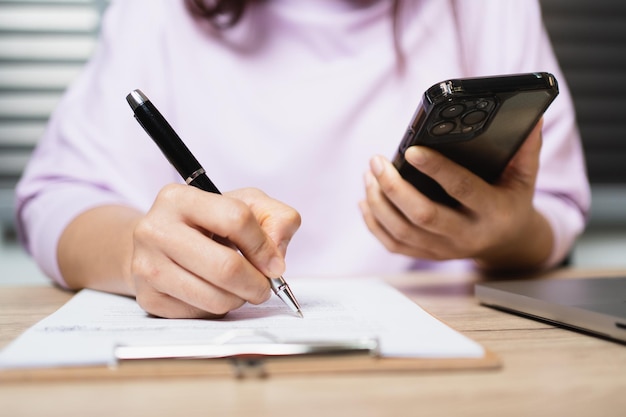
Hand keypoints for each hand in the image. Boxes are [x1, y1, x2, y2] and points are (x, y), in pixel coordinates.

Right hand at [131, 185, 300, 317]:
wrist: (158, 243)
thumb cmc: (207, 223)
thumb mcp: (245, 204)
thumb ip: (276, 218)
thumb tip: (276, 258)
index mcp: (179, 198)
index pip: (236, 219)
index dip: (263, 245)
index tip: (273, 262)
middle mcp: (155, 229)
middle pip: (226, 267)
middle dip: (256, 283)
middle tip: (264, 287)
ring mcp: (146, 265)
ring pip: (214, 297)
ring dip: (239, 299)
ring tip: (239, 288)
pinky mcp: (148, 297)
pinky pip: (199, 313)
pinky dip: (217, 308)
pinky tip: (214, 292)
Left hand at [360, 120, 552, 270]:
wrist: (507, 243)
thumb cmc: (511, 201)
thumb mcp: (525, 177)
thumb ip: (526, 149)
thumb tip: (531, 117)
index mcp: (493, 212)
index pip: (461, 189)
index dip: (436, 169)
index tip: (412, 149)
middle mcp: (467, 235)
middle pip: (423, 216)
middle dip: (394, 187)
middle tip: (376, 161)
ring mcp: (445, 249)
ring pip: (402, 231)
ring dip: (379, 202)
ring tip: (370, 175)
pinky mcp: (428, 255)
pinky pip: (394, 245)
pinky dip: (375, 224)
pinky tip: (366, 201)